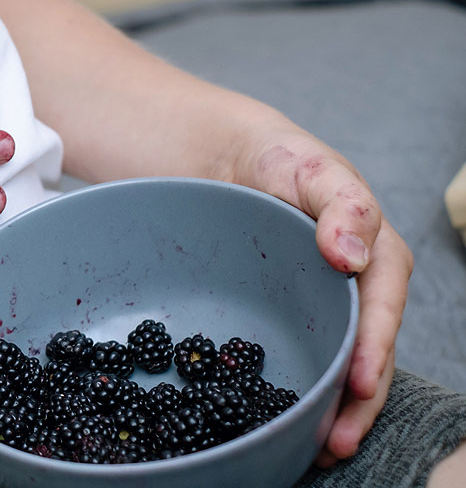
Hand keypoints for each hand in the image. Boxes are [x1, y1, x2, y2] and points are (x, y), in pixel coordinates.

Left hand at [232, 129, 411, 464]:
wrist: (229, 159)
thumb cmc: (279, 159)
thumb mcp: (310, 167)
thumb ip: (339, 204)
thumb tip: (353, 255)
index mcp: (373, 253)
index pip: (381, 307)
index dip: (374, 348)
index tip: (359, 384)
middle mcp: (354, 289)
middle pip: (366, 352)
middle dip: (358, 402)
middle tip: (337, 442)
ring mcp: (321, 307)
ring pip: (338, 365)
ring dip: (334, 411)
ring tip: (320, 450)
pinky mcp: (289, 318)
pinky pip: (300, 358)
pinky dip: (298, 393)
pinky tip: (285, 423)